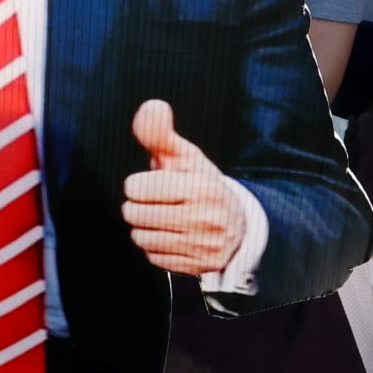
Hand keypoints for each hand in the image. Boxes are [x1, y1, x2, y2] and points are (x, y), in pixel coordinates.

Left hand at [124, 99, 246, 274]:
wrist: (237, 225)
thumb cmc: (200, 183)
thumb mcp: (186, 156)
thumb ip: (160, 134)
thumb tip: (152, 106)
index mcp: (201, 186)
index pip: (138, 188)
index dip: (137, 184)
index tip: (149, 183)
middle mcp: (204, 218)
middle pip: (135, 214)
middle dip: (136, 206)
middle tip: (151, 202)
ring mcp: (201, 246)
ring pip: (141, 237)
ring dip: (142, 227)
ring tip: (158, 218)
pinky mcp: (196, 266)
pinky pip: (153, 257)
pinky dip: (154, 247)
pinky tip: (168, 236)